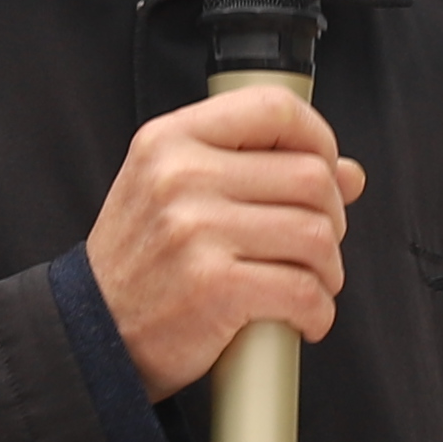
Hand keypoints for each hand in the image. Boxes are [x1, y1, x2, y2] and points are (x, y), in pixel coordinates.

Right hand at [87, 79, 359, 396]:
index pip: (273, 108)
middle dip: (332, 218)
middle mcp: (181, 176)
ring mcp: (196, 231)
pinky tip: (303, 318)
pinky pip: (303, 291)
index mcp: (171, 140)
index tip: (326, 169)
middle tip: (315, 247)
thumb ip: (256, 169)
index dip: (318, 137)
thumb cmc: (142, 262)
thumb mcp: (177, 192)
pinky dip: (318, 311)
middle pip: (310, 177)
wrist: (93, 332)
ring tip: (309, 285)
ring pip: (316, 236)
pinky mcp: (214, 288)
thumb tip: (349, 173)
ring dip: (328, 270)